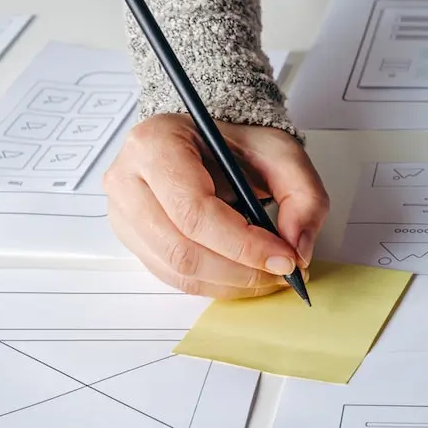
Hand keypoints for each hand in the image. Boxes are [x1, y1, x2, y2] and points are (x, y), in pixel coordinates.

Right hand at [104, 113, 329, 298]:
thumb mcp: (282, 153)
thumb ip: (303, 196)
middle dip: (241, 270)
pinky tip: (245, 274)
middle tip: (283, 272)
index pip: (194, 210)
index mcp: (156, 144)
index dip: (243, 244)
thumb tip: (297, 249)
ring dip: (231, 283)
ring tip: (269, 275)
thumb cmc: (236, 144)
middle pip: (182, 248)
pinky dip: (216, 283)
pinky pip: (173, 276)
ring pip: (177, 270)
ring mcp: (123, 212)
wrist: (210, 143)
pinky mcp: (133, 239)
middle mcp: (128, 179)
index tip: (284, 258)